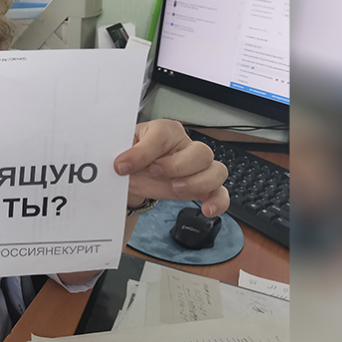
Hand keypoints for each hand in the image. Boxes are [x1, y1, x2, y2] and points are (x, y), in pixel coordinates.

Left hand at [114, 119, 228, 216]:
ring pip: (216, 170)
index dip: (143, 152)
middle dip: (177, 166)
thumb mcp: (121, 152)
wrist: (132, 175)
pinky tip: (206, 210)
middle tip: (155, 172)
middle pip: (200, 152)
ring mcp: (198, 167)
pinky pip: (220, 193)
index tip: (122, 166)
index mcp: (163, 131)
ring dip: (198, 183)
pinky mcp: (203, 186)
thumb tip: (121, 164)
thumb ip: (122, 155)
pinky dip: (217, 202)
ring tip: (175, 189)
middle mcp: (185, 146)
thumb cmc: (131, 157)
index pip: (161, 135)